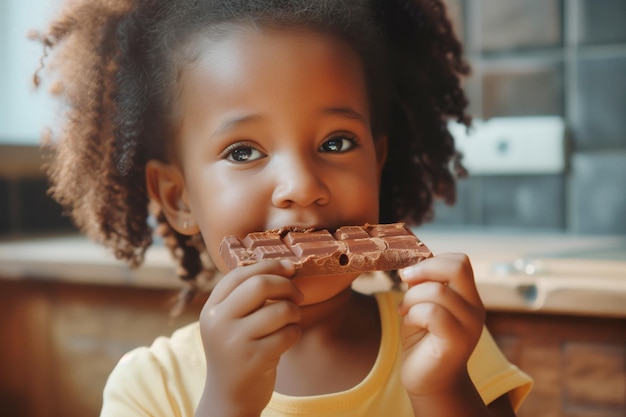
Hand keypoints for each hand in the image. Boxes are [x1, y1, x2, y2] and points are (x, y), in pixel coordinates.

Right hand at [196, 260, 302, 416]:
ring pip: (280, 310)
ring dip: (295, 313)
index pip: (239, 274)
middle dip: (287, 286)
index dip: (268, 265)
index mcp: (211, 308)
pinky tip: (287, 340)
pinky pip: (288, 334)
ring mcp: (235, 341)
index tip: (290, 268)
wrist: (229, 398)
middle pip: (260, 285)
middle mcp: (218, 322)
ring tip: (291, 321)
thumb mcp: (229, 322)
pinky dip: (295, 333)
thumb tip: (285, 267)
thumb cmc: (237, 352)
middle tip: (298, 296)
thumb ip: (245, 296)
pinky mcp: (254, 360)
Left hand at [397, 253, 484, 398]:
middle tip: (405, 280)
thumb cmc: (422, 339)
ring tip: (405, 310)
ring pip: (437, 291)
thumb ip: (424, 285)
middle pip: (457, 267)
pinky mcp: (457, 341)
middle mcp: (475, 308)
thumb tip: (412, 265)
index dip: (432, 261)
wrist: (428, 381)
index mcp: (469, 296)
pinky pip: (431, 313)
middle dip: (424, 269)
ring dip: (411, 297)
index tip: (412, 275)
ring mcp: (469, 325)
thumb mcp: (422, 304)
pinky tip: (409, 322)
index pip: (460, 261)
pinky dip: (413, 313)